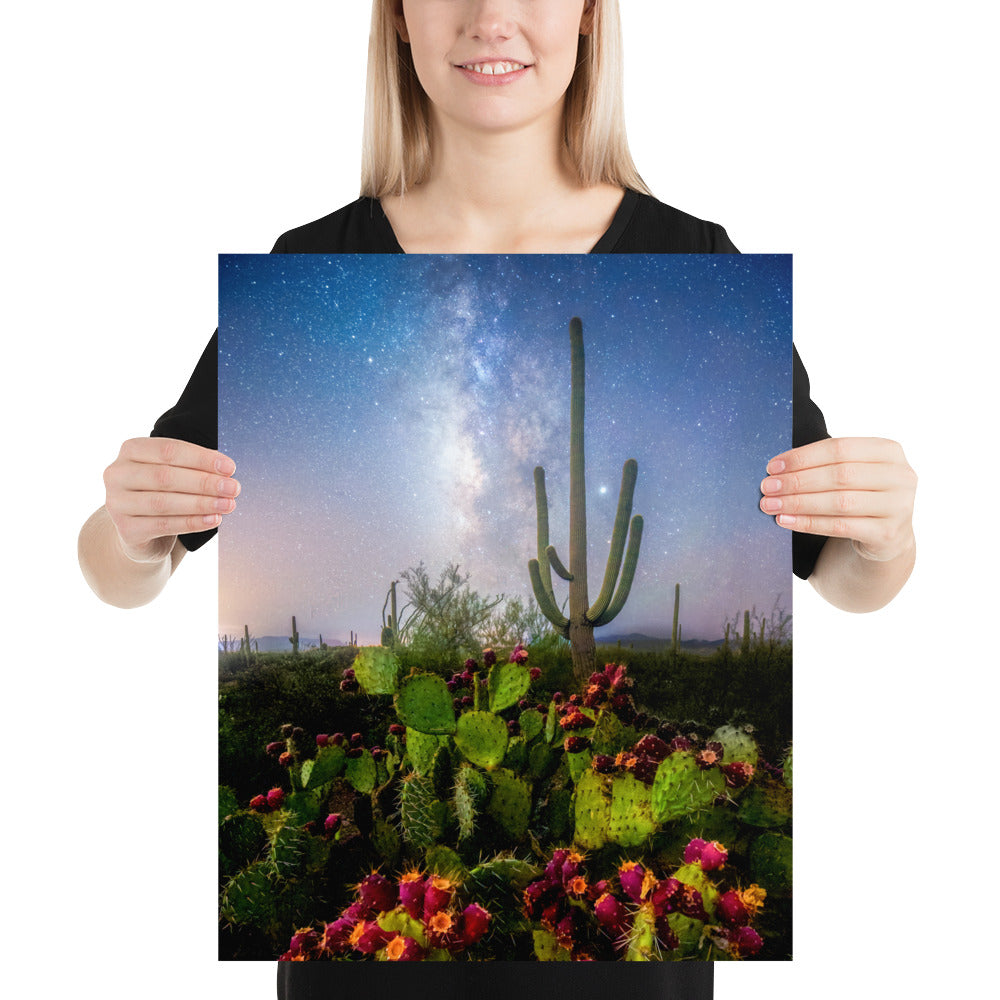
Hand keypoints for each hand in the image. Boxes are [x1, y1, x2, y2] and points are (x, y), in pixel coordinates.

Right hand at [103, 438, 239, 561]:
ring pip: (164, 502)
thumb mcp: (175, 472)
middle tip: (233, 488)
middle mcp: (117, 474)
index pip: (168, 450)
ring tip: (228, 505)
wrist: (141, 531)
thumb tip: (226, 469)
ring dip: (201, 503)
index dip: (201, 458)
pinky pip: (163, 525)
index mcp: (131, 450)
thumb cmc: (163, 492)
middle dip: (204, 482)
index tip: (230, 467)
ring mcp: (117, 503)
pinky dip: (192, 522)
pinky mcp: (126, 529)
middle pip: (165, 476)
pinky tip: (213, 520)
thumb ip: (194, 466)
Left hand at [760, 437, 916, 562]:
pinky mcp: (888, 533)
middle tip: (767, 487)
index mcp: (889, 451)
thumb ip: (825, 464)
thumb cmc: (860, 495)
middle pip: (839, 475)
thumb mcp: (853, 472)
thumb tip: (776, 468)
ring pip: (839, 502)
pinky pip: (840, 527)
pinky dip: (808, 523)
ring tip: (771, 505)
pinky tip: (785, 521)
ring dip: (798, 503)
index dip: (803, 457)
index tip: (772, 466)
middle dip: (797, 481)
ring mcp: (899, 506)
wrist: (886, 535)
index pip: (840, 448)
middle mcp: (901, 476)